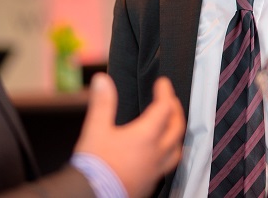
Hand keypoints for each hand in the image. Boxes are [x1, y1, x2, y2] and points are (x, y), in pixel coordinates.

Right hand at [76, 73, 184, 197]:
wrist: (91, 197)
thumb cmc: (95, 166)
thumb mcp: (96, 129)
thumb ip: (102, 103)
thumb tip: (102, 80)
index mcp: (145, 137)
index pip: (164, 108)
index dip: (165, 93)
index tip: (163, 83)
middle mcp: (156, 154)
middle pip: (176, 128)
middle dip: (176, 111)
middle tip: (171, 101)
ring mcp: (155, 171)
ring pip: (176, 150)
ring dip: (176, 135)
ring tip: (172, 128)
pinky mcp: (150, 184)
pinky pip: (167, 167)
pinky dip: (168, 155)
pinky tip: (158, 155)